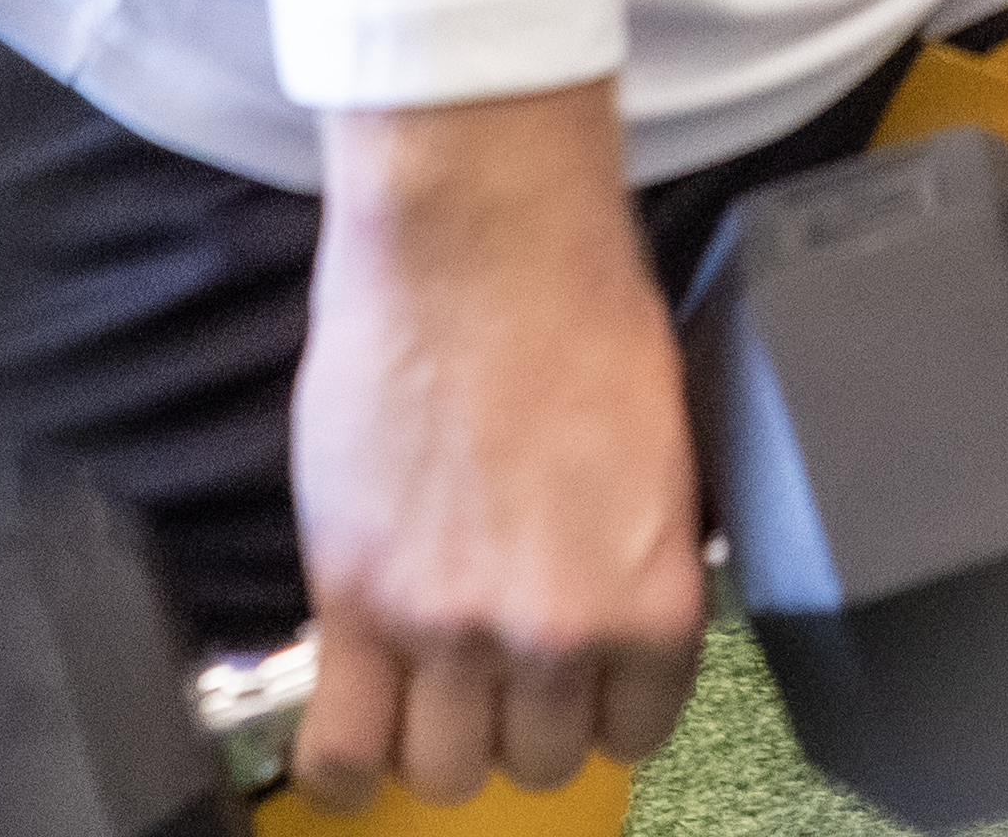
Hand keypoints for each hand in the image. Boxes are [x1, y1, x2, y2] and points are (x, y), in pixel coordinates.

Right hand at [293, 85, 703, 810]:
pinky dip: (344, 761)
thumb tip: (619, 610)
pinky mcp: (353, 603)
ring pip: (444, 768)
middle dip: (525, 715)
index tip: (583, 676)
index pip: (639, 728)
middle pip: (541, 759)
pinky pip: (343, 748)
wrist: (477, 239)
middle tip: (504, 660)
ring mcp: (447, 626)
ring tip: (431, 679)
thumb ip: (639, 553)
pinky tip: (354, 732)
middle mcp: (555, 632)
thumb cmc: (578, 304)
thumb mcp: (663, 445)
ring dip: (440, 732)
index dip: (605, 699)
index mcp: (652, 594)